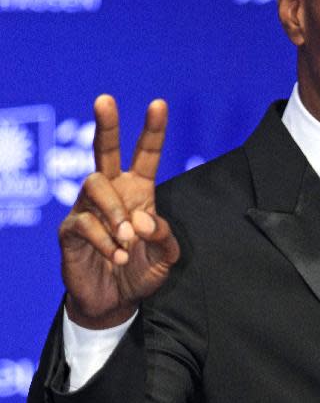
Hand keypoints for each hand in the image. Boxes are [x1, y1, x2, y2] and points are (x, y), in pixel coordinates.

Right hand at [59, 95, 179, 328]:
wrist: (114, 302)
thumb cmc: (139, 273)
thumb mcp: (165, 258)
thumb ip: (164, 237)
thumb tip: (143, 220)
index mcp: (138, 193)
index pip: (145, 155)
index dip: (152, 131)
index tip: (158, 104)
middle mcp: (112, 193)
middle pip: (104, 151)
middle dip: (106, 125)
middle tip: (105, 100)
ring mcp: (87, 209)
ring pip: (94, 185)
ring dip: (115, 211)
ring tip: (127, 240)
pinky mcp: (71, 230)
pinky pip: (85, 223)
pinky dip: (106, 242)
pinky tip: (118, 258)